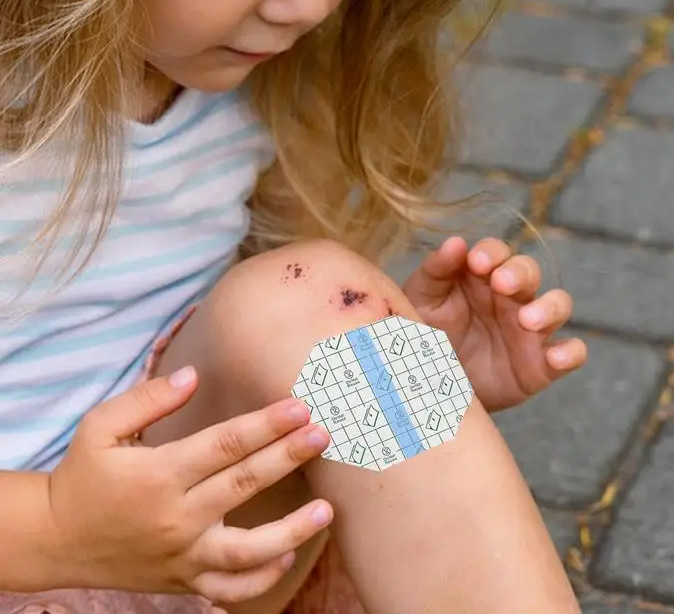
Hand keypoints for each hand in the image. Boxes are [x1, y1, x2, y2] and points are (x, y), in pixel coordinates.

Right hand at [47, 368, 332, 604]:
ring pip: (245, 551)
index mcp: (158, 475)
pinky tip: (288, 557)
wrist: (53, 541)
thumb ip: (148, 399)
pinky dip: (260, 580)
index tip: (298, 407)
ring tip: (327, 509)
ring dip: (291, 531)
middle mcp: (175, 517)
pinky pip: (228, 590)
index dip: (265, 425)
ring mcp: (181, 555)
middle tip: (323, 434)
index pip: (224, 445)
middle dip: (287, 457)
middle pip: (243, 484)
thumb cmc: (82, 476)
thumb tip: (193, 376)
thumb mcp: (100, 427)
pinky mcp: (182, 580)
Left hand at [403, 237, 586, 412]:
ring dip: (549, 308)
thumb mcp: (422, 301)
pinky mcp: (541, 364)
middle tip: (501, 283)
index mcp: (481, 276)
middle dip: (519, 273)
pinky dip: (570, 352)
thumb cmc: (428, 335)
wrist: (430, 390)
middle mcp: (510, 298)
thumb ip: (436, 271)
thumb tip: (455, 242)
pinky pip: (570, 352)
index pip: (496, 252)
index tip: (476, 261)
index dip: (491, 252)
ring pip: (558, 305)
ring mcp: (530, 330)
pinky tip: (555, 358)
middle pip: (529, 271)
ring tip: (528, 320)